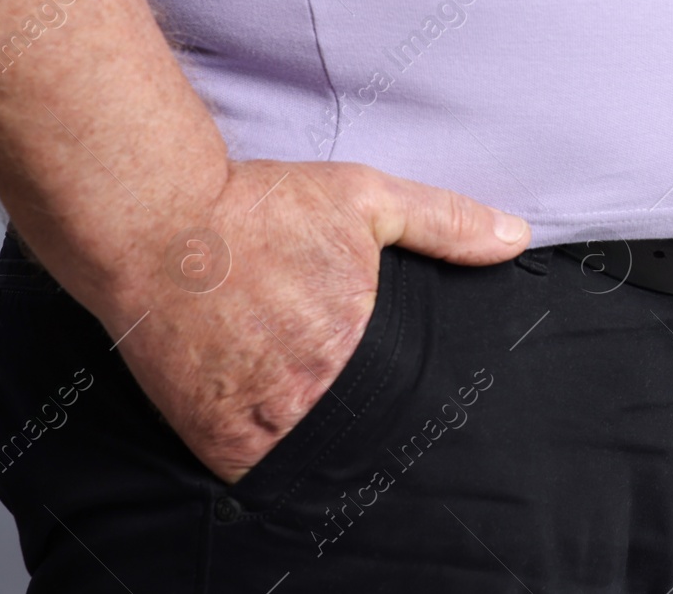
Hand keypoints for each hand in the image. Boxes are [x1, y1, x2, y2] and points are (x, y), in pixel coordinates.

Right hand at [104, 159, 529, 483]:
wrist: (157, 222)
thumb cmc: (261, 208)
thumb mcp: (366, 198)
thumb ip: (445, 222)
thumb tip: (515, 237)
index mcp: (363, 340)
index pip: (411, 395)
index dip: (412, 394)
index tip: (402, 382)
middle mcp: (316, 388)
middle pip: (365, 428)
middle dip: (368, 417)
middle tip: (352, 389)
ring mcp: (264, 418)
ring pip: (315, 455)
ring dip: (321, 440)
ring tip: (315, 405)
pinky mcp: (215, 437)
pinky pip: (258, 473)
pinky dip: (271, 458)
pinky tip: (276, 425)